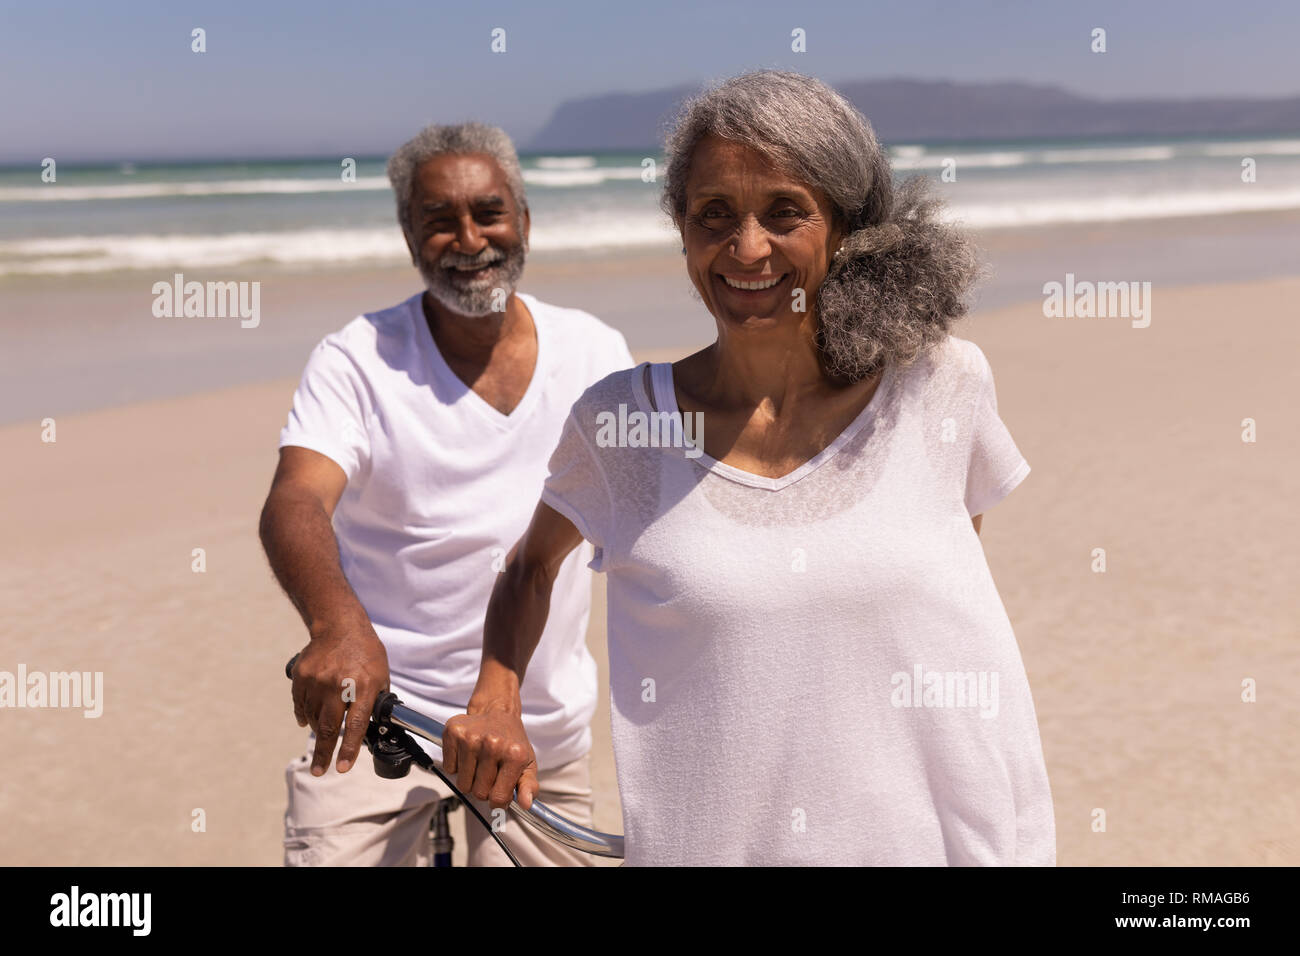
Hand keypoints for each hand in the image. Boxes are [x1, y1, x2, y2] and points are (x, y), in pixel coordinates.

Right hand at [290, 617, 388, 775]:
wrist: (340, 626)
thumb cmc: (366, 653)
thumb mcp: (381, 675)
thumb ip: (374, 701)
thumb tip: (370, 727)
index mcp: (363, 686)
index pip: (355, 724)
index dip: (348, 749)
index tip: (342, 768)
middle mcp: (339, 685)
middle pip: (328, 727)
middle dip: (323, 754)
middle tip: (320, 771)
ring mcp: (317, 680)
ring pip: (312, 718)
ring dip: (316, 731)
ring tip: (321, 738)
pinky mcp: (301, 676)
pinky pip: (300, 704)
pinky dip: (303, 715)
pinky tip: (307, 720)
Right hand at [442, 708, 539, 810]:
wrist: (498, 712)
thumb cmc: (512, 741)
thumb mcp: (527, 763)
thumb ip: (529, 786)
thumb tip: (526, 804)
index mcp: (514, 754)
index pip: (498, 797)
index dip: (498, 800)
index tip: (499, 792)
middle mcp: (493, 744)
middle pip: (479, 793)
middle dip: (483, 789)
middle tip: (489, 773)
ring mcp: (471, 738)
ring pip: (462, 784)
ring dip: (469, 779)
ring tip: (479, 763)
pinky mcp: (453, 733)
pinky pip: (449, 769)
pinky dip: (456, 767)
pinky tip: (468, 754)